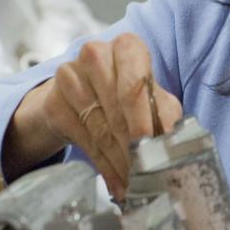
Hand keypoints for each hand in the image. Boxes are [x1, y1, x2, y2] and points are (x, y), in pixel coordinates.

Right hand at [4, 33, 181, 198]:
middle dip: (135, 148)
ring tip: (136, 182)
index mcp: (127, 47)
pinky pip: (83, 140)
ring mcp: (70, 76)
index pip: (135, 86)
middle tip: (148, 175)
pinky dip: (103, 165)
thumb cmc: (124, 92)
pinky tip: (116, 181)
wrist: (80, 94)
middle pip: (117, 111)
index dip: (143, 121)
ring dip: (120, 162)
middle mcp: (96, 54)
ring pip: (100, 129)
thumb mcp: (152, 98)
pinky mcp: (53, 102)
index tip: (150, 148)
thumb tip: (175, 145)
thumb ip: (165, 115)